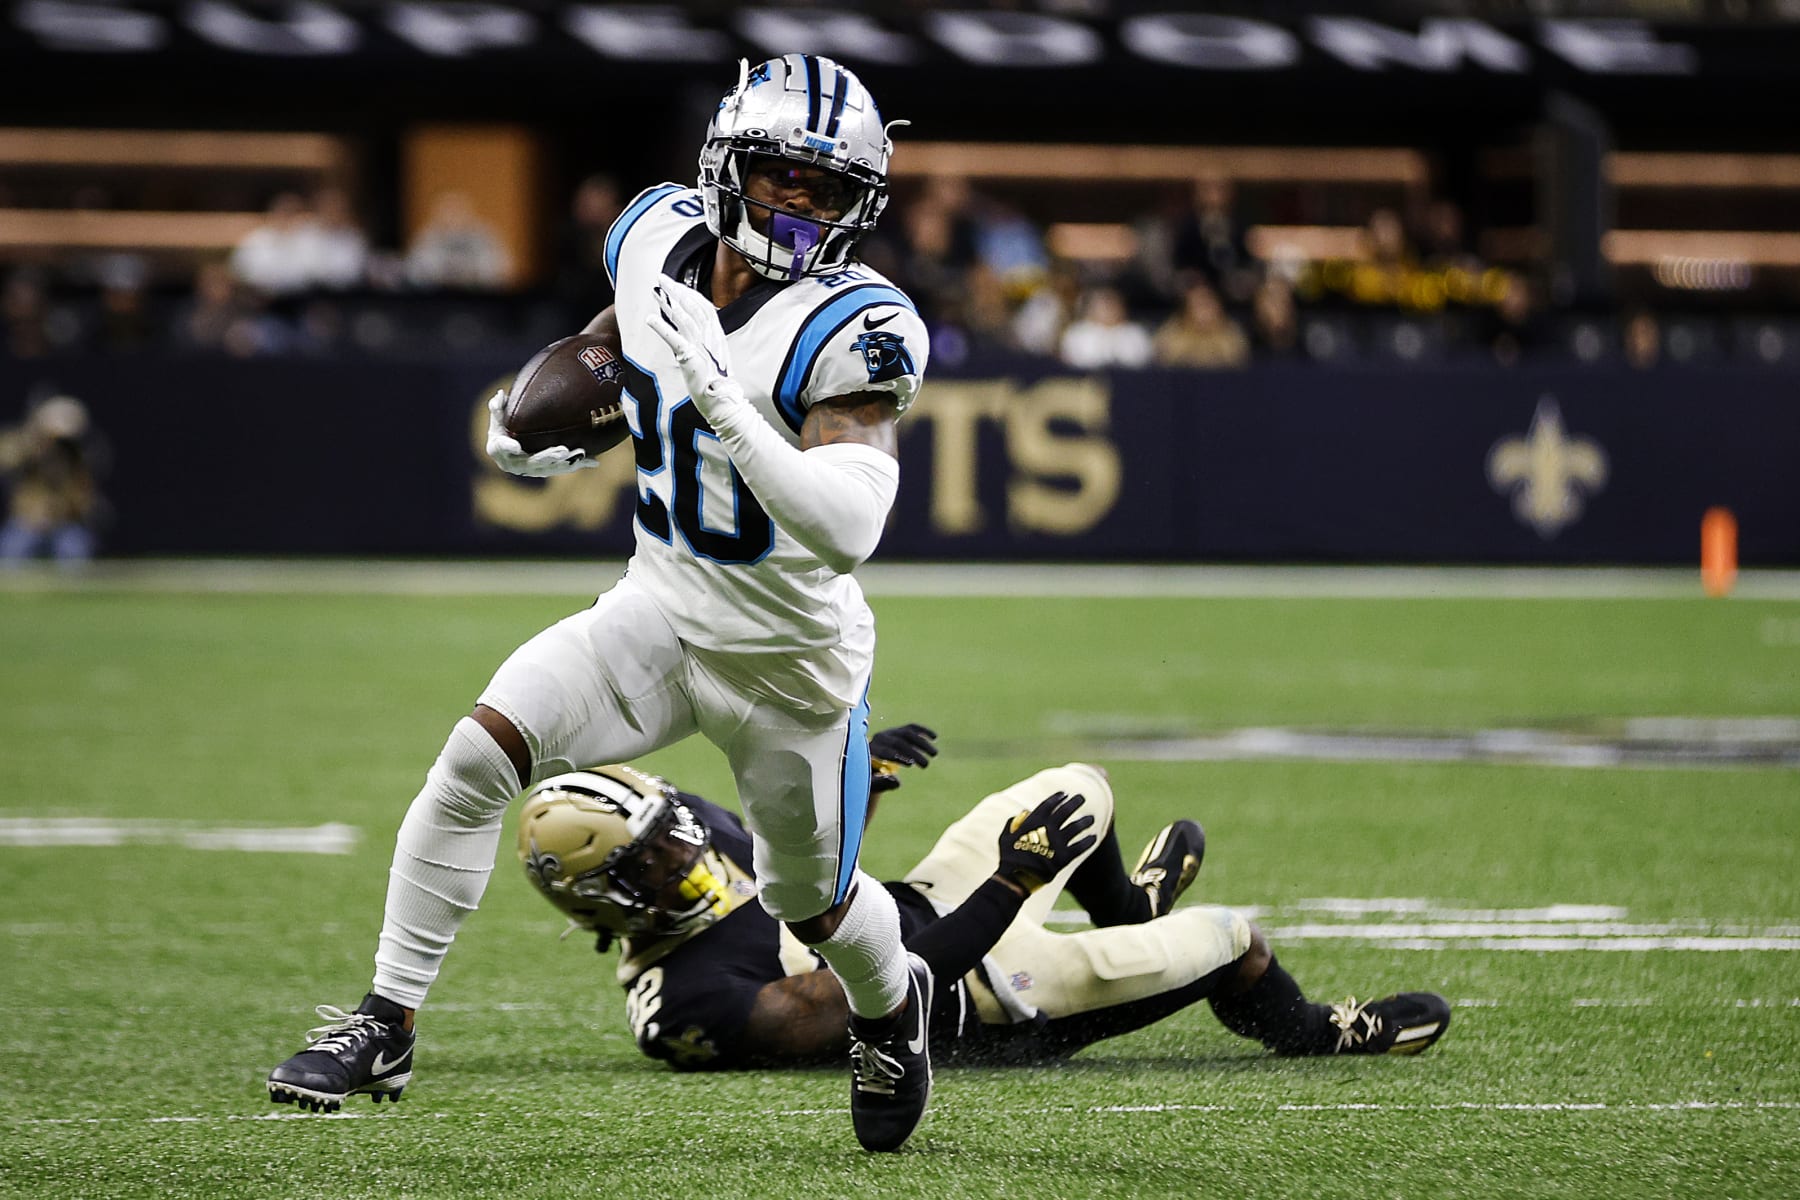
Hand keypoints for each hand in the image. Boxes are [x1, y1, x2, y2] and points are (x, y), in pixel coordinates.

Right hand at [484, 390, 599, 476]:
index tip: (516, 447)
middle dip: (548, 457)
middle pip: (533, 462)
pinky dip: (578, 464)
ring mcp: (532, 470)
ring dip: (566, 463)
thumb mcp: (496, 417)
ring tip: (581, 453)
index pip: (502, 448)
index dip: (508, 447)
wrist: (507, 448)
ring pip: (551, 468)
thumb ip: (497, 407)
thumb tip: (500, 394)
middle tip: (562, 451)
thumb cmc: (501, 428)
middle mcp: (515, 464)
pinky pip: (563, 468)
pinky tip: (594, 461)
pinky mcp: (546, 470)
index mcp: (498, 450)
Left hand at [646, 281, 744, 422]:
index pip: (703, 307)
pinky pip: (674, 339)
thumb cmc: (715, 382)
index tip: (676, 284)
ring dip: (668, 302)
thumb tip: (692, 331)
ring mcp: (701, 347)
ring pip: (684, 317)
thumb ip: (703, 341)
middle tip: (662, 278)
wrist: (723, 402)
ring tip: (655, 290)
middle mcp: (709, 338)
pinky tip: (650, 318)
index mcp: (716, 336)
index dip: (689, 293)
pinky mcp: (690, 358)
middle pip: (693, 307)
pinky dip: (662, 327)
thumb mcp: (712, 357)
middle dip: (677, 290)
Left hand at [869, 723, 937, 793]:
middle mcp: (880, 738)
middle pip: (897, 742)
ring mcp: (890, 732)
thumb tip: (897, 781)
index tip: (910, 764)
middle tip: (926, 765)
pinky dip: (923, 731)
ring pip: (907, 734)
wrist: (871, 763)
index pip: (884, 751)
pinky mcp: (899, 730)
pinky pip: (912, 728)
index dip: (897, 756)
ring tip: (934, 754)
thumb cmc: (872, 776)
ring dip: (922, 743)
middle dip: (913, 753)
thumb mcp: (874, 783)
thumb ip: (883, 783)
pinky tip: (934, 737)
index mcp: (871, 750)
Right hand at [995, 791, 1095, 893]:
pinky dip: (1088, 841)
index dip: (1057, 798)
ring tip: (1091, 818)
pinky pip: (1080, 847)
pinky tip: (1094, 838)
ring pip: (1076, 827)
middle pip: (1065, 811)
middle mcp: (1047, 828)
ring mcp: (1057, 842)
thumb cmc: (1009, 858)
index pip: (1048, 804)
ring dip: (1084, 821)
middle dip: (1074, 802)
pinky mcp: (1064, 857)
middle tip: (1081, 797)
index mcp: (1033, 822)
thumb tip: (1024, 812)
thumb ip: (1014, 823)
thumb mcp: (1005, 837)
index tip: (1064, 794)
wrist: (1016, 878)